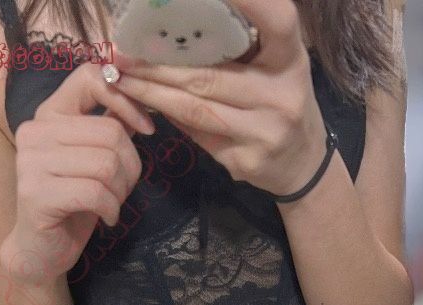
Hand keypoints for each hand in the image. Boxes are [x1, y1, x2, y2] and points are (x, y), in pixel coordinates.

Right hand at [4, 59, 155, 286]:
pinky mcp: (36, 194)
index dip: (126, 99)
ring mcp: (31, 162)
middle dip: (131, 167)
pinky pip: (96, 193)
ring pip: (106, 164)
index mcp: (49, 114)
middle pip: (111, 133)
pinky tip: (107, 218)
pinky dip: (112, 209)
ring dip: (122, 191)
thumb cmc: (73, 203)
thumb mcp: (94, 159)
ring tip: (112, 204)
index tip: (145, 130)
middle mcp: (35, 131)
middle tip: (123, 190)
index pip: (89, 78)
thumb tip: (139, 98)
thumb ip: (110, 126)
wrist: (42, 250)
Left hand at [110, 0, 328, 195]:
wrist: (302, 165)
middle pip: (209, 75)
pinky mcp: (245, 161)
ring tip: (120, 77)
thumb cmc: (282, 103)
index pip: (277, 21)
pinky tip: (142, 103)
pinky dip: (167, 115)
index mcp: (291, 60)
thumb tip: (177, 29)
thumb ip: (241, 49)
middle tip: (121, 50)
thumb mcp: (277, 68)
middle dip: (158, 63)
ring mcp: (263, 132)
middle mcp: (281, 95)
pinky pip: (196, 134)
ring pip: (195, 108)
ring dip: (151, 91)